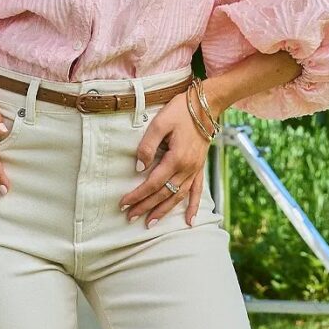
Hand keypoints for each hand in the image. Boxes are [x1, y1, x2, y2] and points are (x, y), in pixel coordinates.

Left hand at [118, 89, 211, 227]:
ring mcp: (195, 169)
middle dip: (146, 207)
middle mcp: (187, 169)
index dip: (137, 195)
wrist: (204, 105)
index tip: (123, 203)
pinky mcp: (200, 167)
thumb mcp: (160, 123)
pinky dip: (194, 207)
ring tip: (151, 223)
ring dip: (164, 211)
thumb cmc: (180, 111)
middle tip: (130, 217)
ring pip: (178, 197)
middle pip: (164, 194)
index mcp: (175, 159)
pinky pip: (198, 191)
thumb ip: (148, 146)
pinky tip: (190, 221)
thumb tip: (139, 168)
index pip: (152, 183)